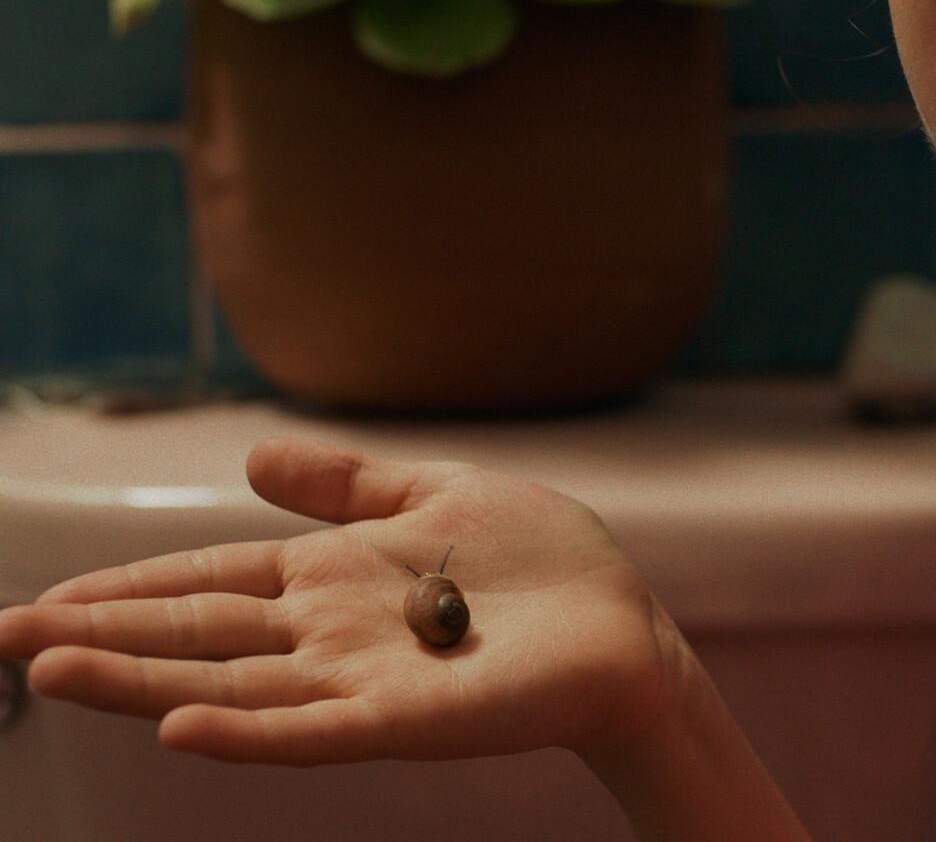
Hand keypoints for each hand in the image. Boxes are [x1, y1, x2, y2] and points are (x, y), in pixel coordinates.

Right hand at [0, 438, 677, 765]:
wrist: (621, 625)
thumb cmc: (542, 563)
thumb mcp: (435, 495)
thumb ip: (346, 484)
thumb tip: (249, 457)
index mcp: (333, 576)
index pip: (210, 583)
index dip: (130, 587)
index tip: (47, 594)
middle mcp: (329, 632)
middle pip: (195, 634)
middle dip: (100, 633)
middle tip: (2, 635)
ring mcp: (360, 679)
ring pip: (228, 683)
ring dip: (137, 681)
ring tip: (46, 671)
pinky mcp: (404, 718)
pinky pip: (312, 729)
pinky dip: (245, 730)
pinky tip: (177, 726)